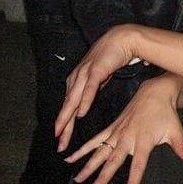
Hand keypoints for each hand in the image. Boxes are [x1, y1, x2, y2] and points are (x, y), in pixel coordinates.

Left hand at [55, 25, 137, 150]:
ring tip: (62, 133)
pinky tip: (82, 113)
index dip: (65, 123)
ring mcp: (85, 73)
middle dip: (62, 126)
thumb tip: (88, 102)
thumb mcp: (100, 77)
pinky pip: (89, 88)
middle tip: (59, 144)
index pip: (69, 105)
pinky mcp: (96, 69)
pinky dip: (85, 101)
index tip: (61, 139)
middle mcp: (78, 78)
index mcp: (78, 80)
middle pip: (68, 106)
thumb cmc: (113, 56)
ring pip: (74, 99)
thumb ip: (93, 89)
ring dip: (67, 117)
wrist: (123, 38)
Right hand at [63, 77, 182, 183]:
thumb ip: (181, 146)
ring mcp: (118, 132)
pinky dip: (83, 148)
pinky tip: (69, 157)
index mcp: (144, 140)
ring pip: (101, 151)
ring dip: (89, 165)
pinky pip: (95, 139)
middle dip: (103, 175)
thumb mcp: (176, 130)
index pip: (138, 165)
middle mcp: (128, 137)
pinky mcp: (112, 127)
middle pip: (114, 159)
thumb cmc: (166, 113)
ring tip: (78, 178)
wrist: (155, 93)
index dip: (133, 181)